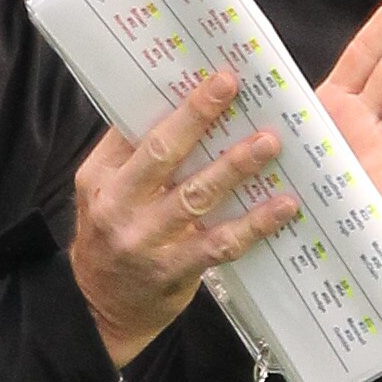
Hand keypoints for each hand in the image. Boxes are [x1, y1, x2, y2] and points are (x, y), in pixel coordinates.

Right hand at [67, 67, 300, 369]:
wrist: (99, 308)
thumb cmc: (113, 238)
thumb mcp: (105, 192)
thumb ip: (133, 156)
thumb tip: (178, 103)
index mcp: (101, 177)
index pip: (137, 128)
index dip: (175, 99)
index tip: (210, 72)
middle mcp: (117, 205)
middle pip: (161, 153)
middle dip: (197, 116)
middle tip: (231, 85)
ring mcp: (145, 240)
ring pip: (195, 195)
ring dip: (235, 166)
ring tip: (269, 143)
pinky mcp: (173, 271)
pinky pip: (219, 243)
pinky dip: (254, 224)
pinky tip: (282, 206)